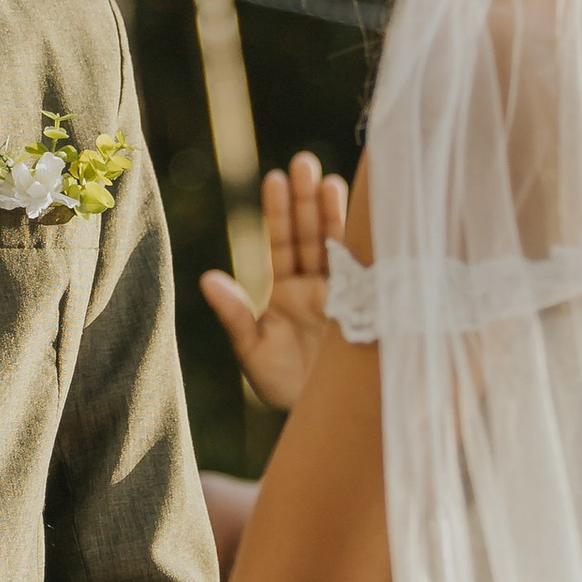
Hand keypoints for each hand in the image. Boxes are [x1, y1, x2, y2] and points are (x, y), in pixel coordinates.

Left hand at [199, 152, 348, 414]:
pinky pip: (369, 270)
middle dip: (308, 199)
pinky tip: (373, 216)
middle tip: (303, 162)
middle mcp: (320, 287)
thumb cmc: (286, 389)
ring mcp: (347, 295)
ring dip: (335, 213)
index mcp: (290, 292)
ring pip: (340, 246)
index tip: (274, 177)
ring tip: (330, 180)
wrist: (330, 420)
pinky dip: (369, 244)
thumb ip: (235, 315)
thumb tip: (207, 278)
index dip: (280, 211)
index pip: (284, 242)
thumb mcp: (254, 352)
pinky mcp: (370, 308)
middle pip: (312, 234)